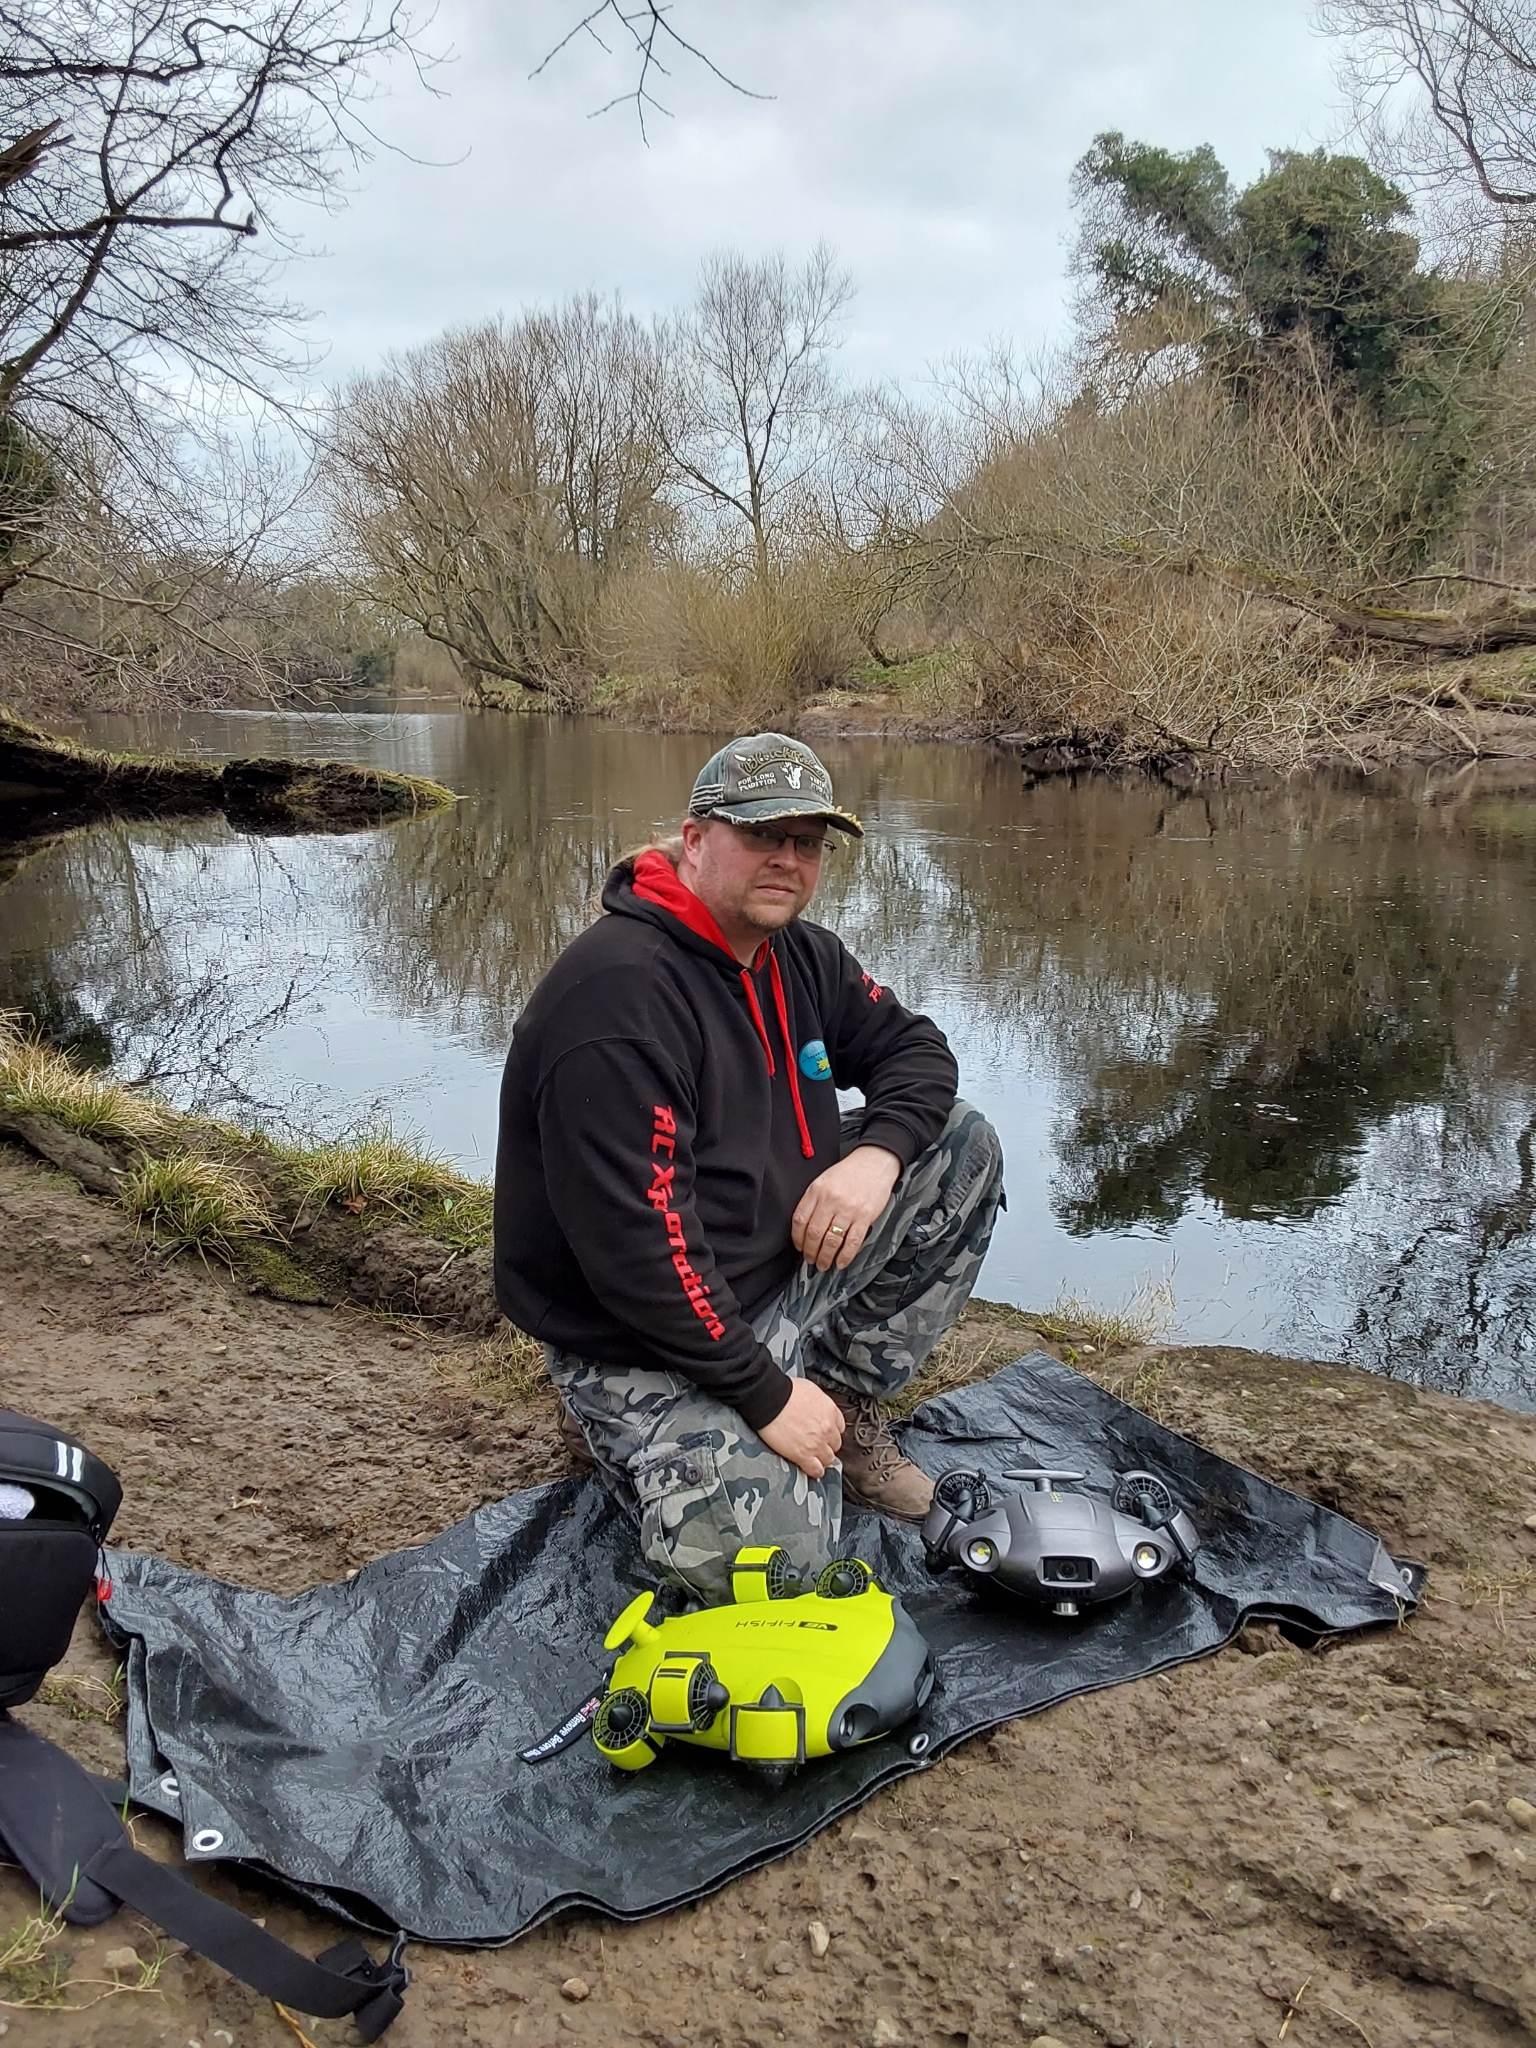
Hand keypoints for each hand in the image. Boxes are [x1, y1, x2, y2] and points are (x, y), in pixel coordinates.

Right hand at [758, 1377, 844, 1479]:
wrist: (771, 1399)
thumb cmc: (785, 1391)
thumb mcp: (810, 1390)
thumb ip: (818, 1403)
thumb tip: (815, 1407)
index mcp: (830, 1411)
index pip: (840, 1427)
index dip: (831, 1431)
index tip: (826, 1432)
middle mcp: (826, 1428)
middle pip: (835, 1444)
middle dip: (827, 1445)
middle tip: (819, 1445)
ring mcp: (816, 1443)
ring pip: (828, 1459)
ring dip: (823, 1458)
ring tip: (815, 1458)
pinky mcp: (802, 1455)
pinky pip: (816, 1470)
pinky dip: (816, 1471)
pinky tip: (813, 1470)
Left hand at [791, 1144, 901, 1272]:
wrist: (875, 1162)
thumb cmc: (849, 1172)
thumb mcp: (824, 1180)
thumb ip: (813, 1200)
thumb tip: (805, 1227)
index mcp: (817, 1190)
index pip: (800, 1219)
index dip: (797, 1238)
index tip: (799, 1247)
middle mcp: (831, 1200)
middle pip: (814, 1234)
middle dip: (810, 1252)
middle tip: (810, 1260)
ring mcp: (848, 1209)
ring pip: (832, 1240)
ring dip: (825, 1257)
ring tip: (823, 1264)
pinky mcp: (865, 1216)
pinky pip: (852, 1241)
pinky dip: (845, 1256)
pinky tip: (841, 1262)